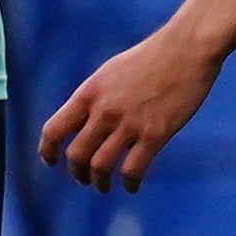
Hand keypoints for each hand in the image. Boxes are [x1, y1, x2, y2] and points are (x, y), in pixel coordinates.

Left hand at [38, 25, 221, 193]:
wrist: (187, 48)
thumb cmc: (152, 58)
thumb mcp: (111, 73)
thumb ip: (95, 98)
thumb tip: (85, 122)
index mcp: (89, 93)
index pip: (53, 130)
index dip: (47, 151)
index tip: (52, 162)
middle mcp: (104, 110)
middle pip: (76, 155)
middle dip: (77, 172)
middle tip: (85, 179)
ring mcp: (129, 123)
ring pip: (100, 167)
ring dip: (99, 182)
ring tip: (104, 186)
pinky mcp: (155, 134)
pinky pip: (132, 170)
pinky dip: (128, 183)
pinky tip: (131, 186)